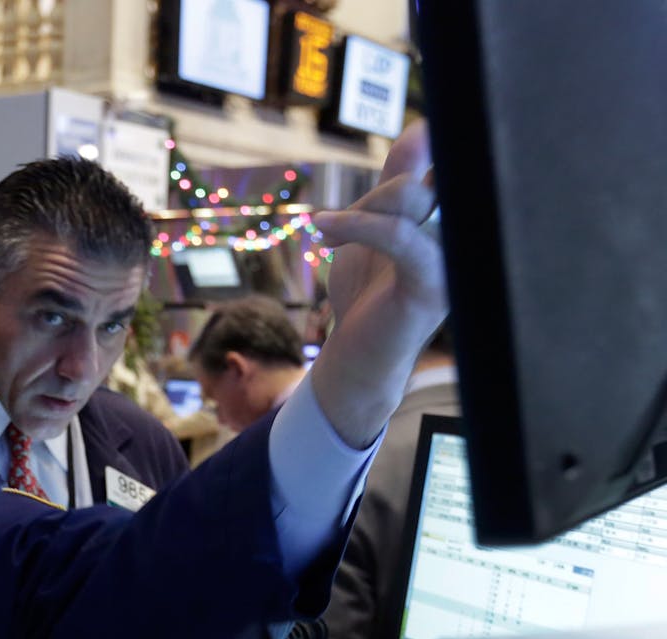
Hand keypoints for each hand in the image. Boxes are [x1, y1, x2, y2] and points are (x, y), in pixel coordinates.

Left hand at [308, 120, 447, 448]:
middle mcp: (467, 236)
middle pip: (432, 168)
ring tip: (329, 232)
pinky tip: (323, 230)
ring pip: (411, 195)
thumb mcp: (375, 226)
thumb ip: (397, 180)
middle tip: (343, 218)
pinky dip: (354, 225)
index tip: (401, 152)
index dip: (428, 141)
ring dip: (363, 206)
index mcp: (458, 219)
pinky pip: (397, 234)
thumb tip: (421, 129)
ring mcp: (456, 260)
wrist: (356, 358)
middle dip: (388, 182)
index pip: (455, 154)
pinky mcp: (434, 284)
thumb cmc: (368, 293)